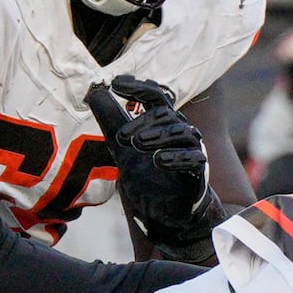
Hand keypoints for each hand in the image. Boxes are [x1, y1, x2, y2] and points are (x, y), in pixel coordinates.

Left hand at [85, 76, 222, 261]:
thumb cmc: (147, 174)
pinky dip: (176, 158)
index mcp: (163, 123)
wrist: (163, 209)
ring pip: (182, 132)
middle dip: (142, 122)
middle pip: (166, 115)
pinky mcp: (198, 174)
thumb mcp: (121, 146)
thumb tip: (95, 93)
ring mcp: (191, 151)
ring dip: (158, 135)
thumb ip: (110, 120)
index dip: (138, 87)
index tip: (116, 83)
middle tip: (120, 136)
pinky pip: (193, 160)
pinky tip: (159, 160)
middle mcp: (180, 132)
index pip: (155, 97)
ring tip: (136, 143)